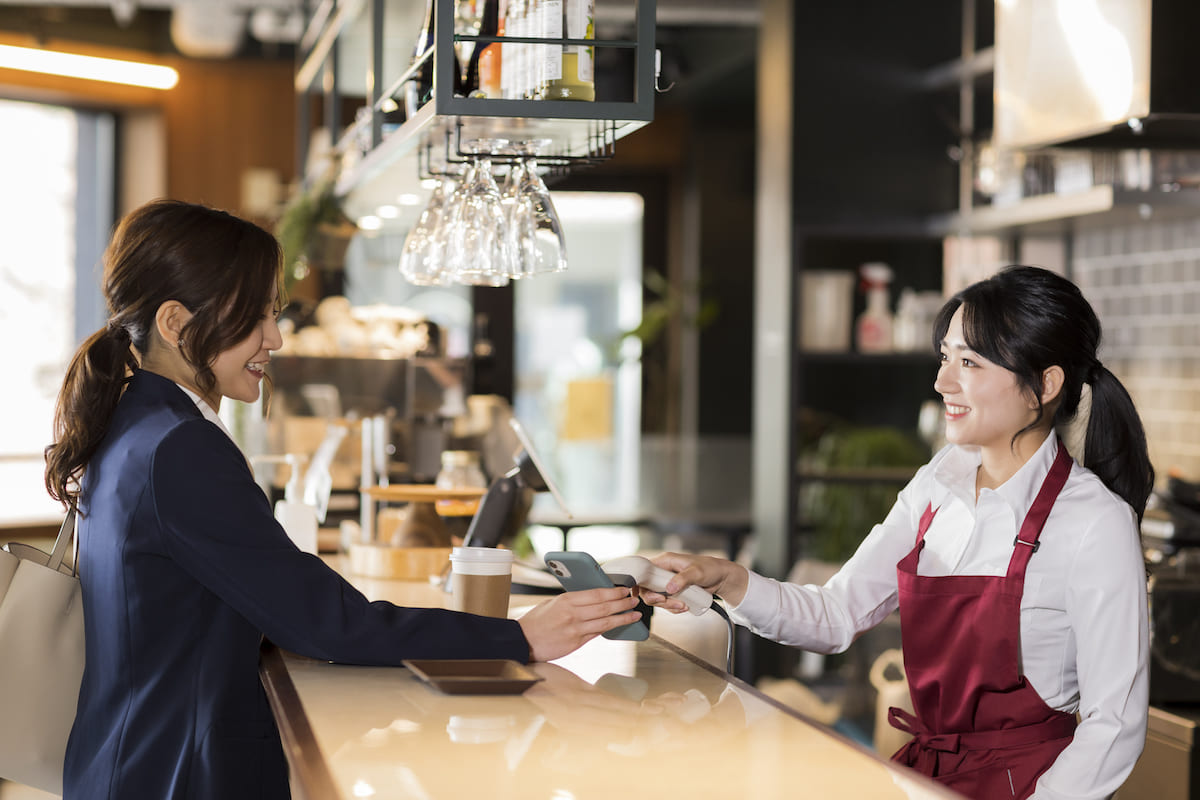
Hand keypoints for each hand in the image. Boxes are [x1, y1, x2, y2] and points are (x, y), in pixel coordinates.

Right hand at [517, 587, 641, 661]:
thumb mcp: (553, 603)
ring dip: (623, 618)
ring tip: (634, 614)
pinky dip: (610, 628)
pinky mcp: (576, 643)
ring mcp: (575, 630)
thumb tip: (592, 598)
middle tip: (634, 600)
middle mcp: (573, 614)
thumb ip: (572, 601)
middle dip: (623, 603)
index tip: (624, 589)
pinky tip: (619, 625)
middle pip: (605, 607)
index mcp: (566, 600)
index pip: (597, 594)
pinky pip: (597, 633)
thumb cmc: (536, 620)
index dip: (614, 592)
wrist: (522, 641)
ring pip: (605, 622)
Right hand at [641, 552, 749, 610]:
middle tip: (667, 602)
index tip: (642, 594)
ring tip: (683, 605)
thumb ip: (683, 579)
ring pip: (657, 598)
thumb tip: (669, 588)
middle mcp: (664, 572)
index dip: (639, 583)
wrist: (721, 578)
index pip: (644, 571)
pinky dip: (674, 608)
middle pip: (648, 589)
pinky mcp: (674, 592)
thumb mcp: (697, 572)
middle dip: (657, 599)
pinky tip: (684, 607)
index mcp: (665, 561)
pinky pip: (667, 603)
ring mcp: (668, 583)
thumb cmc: (711, 569)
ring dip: (668, 605)